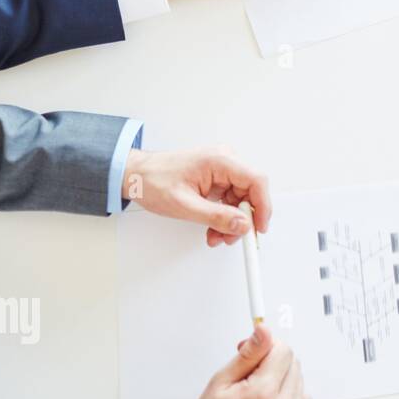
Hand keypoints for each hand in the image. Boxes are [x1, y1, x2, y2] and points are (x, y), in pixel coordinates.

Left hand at [122, 148, 271, 246]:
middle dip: (243, 219)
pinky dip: (223, 216)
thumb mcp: (184, 205)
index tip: (259, 227)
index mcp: (220, 160)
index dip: (262, 206)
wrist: (136, 175)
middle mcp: (225, 161)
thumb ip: (216, 217)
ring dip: (231, 221)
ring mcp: (221, 170)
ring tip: (216, 236)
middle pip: (250, 192)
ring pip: (240, 199)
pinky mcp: (216, 179)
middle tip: (232, 237)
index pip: (256, 181)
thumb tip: (243, 225)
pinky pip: (229, 200)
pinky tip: (213, 228)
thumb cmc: (152, 181)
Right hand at [175, 325, 310, 398]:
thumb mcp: (221, 381)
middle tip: (251, 374)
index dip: (268, 347)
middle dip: (274, 363)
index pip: (283, 351)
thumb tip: (264, 332)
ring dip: (282, 380)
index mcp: (262, 394)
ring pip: (299, 382)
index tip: (256, 352)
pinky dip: (289, 398)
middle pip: (293, 364)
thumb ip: (248, 354)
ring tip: (257, 393)